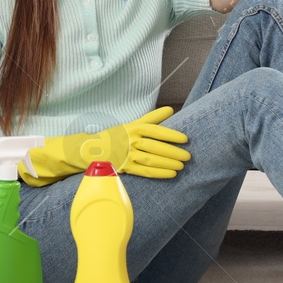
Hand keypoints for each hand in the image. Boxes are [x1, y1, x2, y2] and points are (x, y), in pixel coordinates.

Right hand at [21, 106, 189, 185]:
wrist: (95, 150)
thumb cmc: (118, 135)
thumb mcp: (133, 123)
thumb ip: (152, 117)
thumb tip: (171, 109)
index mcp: (134, 128)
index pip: (156, 130)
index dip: (171, 135)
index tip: (185, 139)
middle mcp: (131, 141)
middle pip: (155, 147)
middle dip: (173, 152)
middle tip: (187, 155)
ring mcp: (128, 155)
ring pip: (151, 160)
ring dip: (168, 163)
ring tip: (182, 166)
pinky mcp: (126, 168)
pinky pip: (145, 172)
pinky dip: (159, 173)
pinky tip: (171, 174)